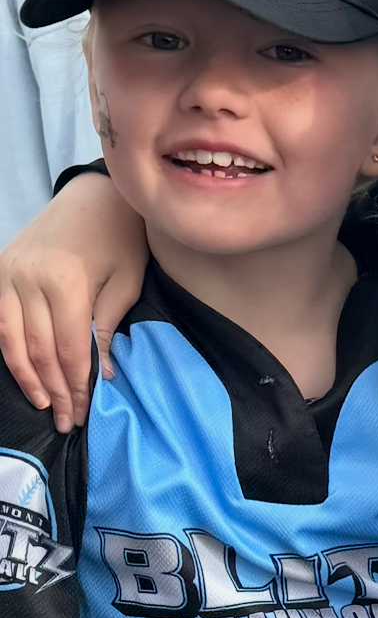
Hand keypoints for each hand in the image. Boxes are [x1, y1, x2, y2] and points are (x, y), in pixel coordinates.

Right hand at [0, 173, 146, 430]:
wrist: (94, 196)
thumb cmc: (121, 239)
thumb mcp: (125, 282)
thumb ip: (107, 328)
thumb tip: (102, 374)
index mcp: (65, 281)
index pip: (69, 348)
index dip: (76, 385)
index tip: (85, 413)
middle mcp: (28, 278)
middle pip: (39, 349)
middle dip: (54, 389)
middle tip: (69, 421)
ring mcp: (8, 273)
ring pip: (11, 339)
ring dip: (28, 377)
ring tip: (46, 405)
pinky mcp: (0, 270)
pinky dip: (9, 351)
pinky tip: (24, 374)